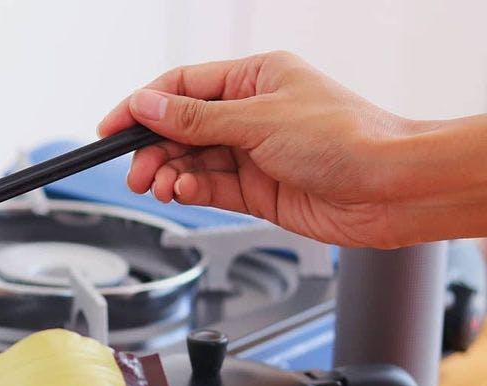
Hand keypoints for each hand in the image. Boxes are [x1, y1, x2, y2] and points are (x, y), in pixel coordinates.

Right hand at [98, 51, 430, 247]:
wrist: (388, 190)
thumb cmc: (347, 140)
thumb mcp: (258, 120)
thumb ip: (197, 119)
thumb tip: (148, 106)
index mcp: (255, 78)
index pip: (182, 88)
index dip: (142, 106)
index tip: (111, 128)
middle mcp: (252, 113)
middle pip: (181, 129)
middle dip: (153, 150)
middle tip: (135, 173)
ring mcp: (253, 153)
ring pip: (192, 161)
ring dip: (170, 174)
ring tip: (160, 187)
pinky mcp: (257, 189)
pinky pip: (209, 187)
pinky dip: (191, 191)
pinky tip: (183, 193)